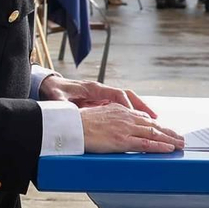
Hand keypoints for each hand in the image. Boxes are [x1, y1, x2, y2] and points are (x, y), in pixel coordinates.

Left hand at [41, 76, 159, 117]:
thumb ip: (63, 103)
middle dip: (143, 107)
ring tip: (156, 122)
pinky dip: (134, 113)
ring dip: (142, 110)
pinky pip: (123, 106)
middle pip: (128, 96)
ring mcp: (103, 95)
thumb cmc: (55, 91)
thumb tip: (63, 105)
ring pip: (128, 100)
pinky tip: (142, 123)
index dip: (127, 105)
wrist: (51, 84)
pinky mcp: (103, 101)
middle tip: (157, 120)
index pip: (116, 94)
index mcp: (93, 88)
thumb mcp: (58, 99)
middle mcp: (102, 90)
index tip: (135, 115)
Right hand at [79, 104, 182, 153]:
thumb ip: (111, 118)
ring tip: (180, 144)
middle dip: (168, 132)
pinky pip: (145, 144)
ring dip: (169, 139)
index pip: (144, 118)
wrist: (71, 126)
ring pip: (153, 134)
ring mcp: (125, 129)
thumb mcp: (98, 114)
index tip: (166, 130)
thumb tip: (115, 125)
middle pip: (153, 125)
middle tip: (180, 138)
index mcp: (120, 110)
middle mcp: (126, 117)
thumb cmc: (79, 123)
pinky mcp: (122, 141)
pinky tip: (168, 149)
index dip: (157, 125)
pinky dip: (159, 146)